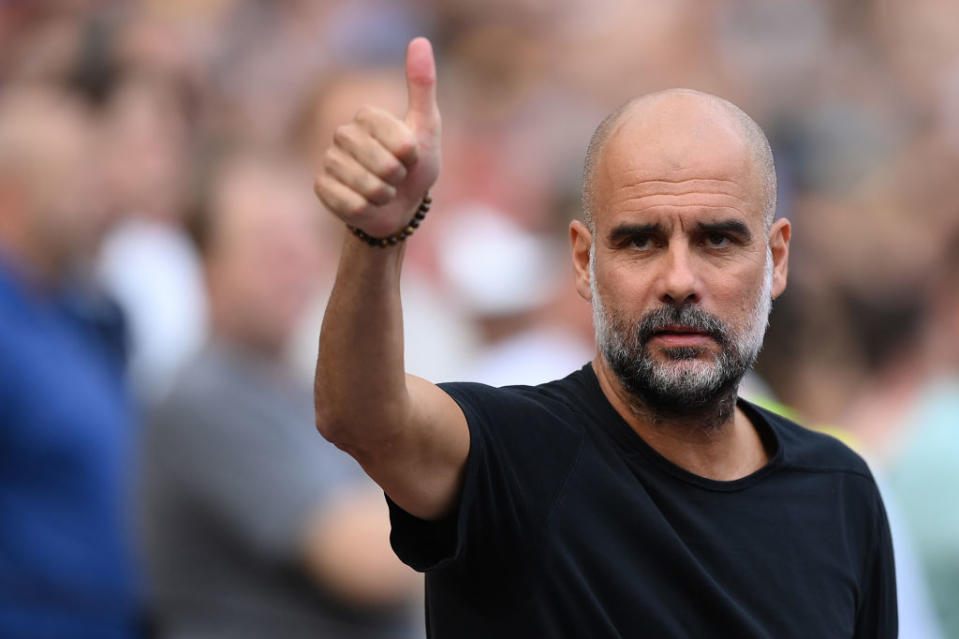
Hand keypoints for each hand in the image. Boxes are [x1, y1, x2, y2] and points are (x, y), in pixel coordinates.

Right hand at [314, 37, 440, 237]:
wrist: (396, 208)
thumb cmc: (414, 168)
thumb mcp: (426, 128)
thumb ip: (422, 87)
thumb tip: (419, 41)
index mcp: (367, 116)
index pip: (400, 142)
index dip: (412, 157)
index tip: (411, 158)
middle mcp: (343, 134)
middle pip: (383, 165)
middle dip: (399, 179)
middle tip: (396, 178)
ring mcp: (329, 160)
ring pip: (366, 186)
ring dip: (384, 196)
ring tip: (383, 192)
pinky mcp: (321, 187)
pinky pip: (351, 204)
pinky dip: (367, 210)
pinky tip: (366, 204)